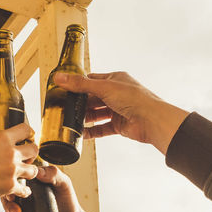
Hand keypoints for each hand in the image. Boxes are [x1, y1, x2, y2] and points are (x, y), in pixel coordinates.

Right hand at [0, 124, 38, 201]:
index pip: (26, 130)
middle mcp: (10, 152)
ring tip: (22, 175)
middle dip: (31, 155)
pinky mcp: (10, 186)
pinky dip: (24, 191)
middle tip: (25, 159)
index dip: (28, 135)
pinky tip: (21, 191)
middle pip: (34, 149)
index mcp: (1, 138)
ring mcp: (12, 170)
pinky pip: (25, 190)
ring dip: (28, 173)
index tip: (27, 139)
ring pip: (34, 170)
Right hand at [0, 164, 92, 211]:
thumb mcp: (64, 184)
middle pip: (7, 195)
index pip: (14, 179)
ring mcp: (22, 206)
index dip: (9, 186)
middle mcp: (23, 192)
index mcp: (30, 180)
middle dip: (8, 205)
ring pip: (8, 209)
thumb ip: (54, 174)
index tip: (13, 195)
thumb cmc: (69, 201)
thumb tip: (37, 172)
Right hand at [52, 71, 188, 153]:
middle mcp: (117, 94)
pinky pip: (102, 128)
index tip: (65, 91)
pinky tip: (82, 134)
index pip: (92, 80)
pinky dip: (92, 131)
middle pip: (93, 99)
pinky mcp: (120, 125)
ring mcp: (118, 110)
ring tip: (71, 122)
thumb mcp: (104, 87)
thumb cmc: (135, 99)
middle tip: (66, 109)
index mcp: (115, 80)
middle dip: (81, 104)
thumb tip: (60, 77)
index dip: (79, 85)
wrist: (151, 120)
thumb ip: (80, 84)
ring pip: (97, 114)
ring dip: (85, 119)